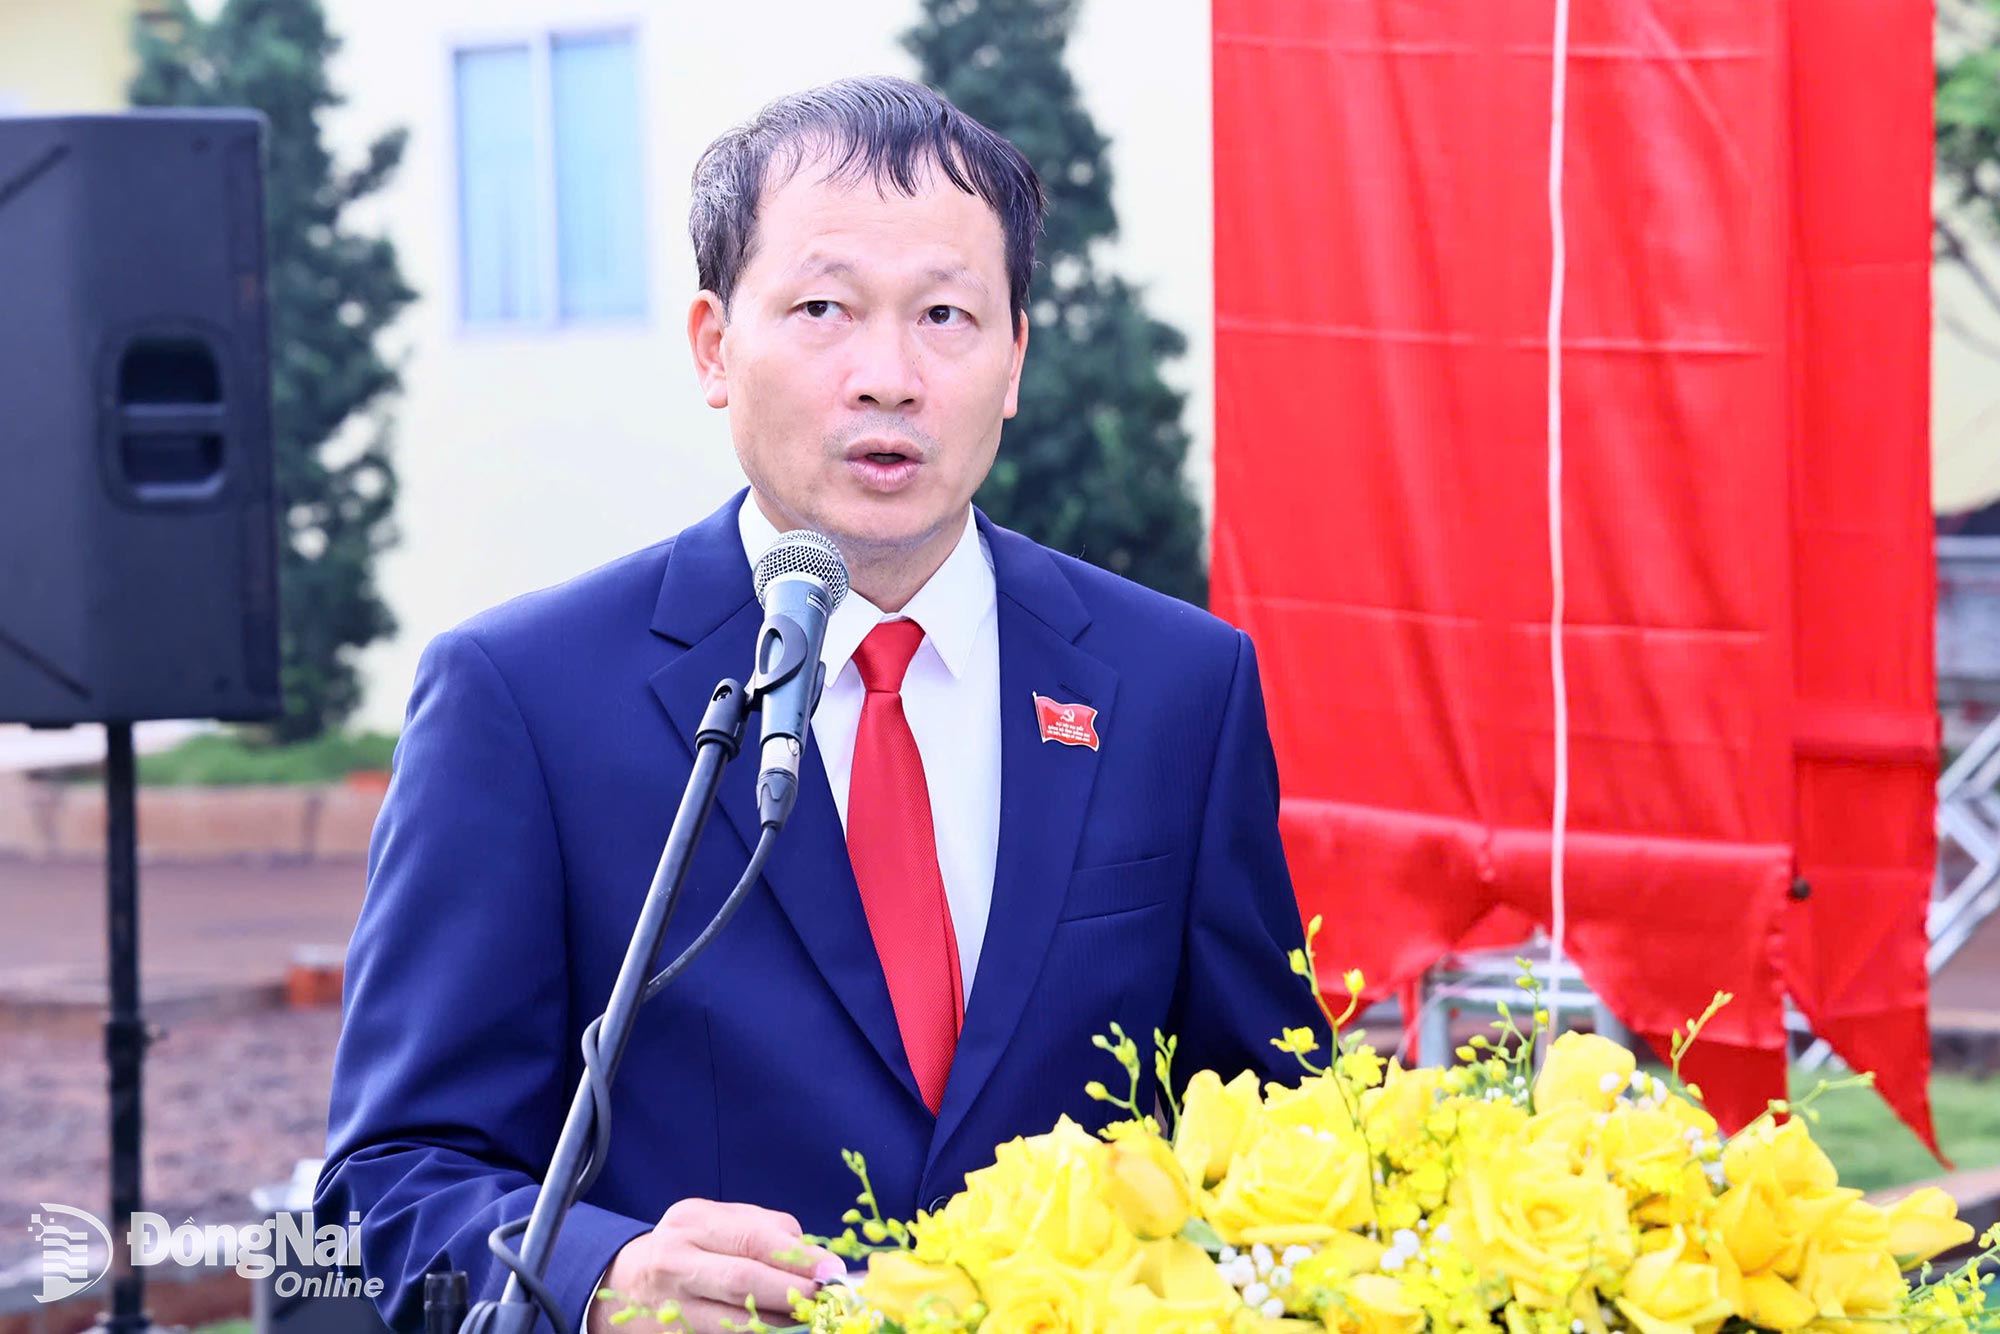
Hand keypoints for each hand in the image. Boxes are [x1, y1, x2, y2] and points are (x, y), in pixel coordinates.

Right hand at [586, 1199, 842, 1333]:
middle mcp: (675, 1260)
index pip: (753, 1239)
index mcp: (693, 1221)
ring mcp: (670, 1304)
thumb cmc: (689, 1247)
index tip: (832, 1271)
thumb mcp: (718, 1223)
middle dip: (792, 1292)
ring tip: (807, 1317)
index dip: (798, 1257)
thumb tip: (816, 1258)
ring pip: (735, 1320)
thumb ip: (765, 1231)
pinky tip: (776, 1330)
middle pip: (743, 1280)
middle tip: (825, 1298)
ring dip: (779, 1321)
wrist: (622, 1283)